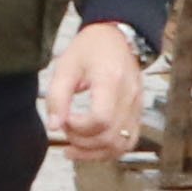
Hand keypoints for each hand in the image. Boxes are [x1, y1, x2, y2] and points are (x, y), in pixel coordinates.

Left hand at [42, 18, 150, 156]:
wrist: (116, 37)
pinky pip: (128, 141)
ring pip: (121, 145)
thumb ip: (58, 96)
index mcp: (111, 80)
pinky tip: (91, 147)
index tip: (64, 119)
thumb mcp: (66, 66)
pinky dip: (109, 150)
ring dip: (95, 153)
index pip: (100, 119)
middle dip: (82, 142)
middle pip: (110, 136)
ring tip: (74, 147)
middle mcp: (129, 96)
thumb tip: (54, 126)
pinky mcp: (138, 113)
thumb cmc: (89, 49)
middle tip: (65, 129)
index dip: (79, 128)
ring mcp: (137, 106)